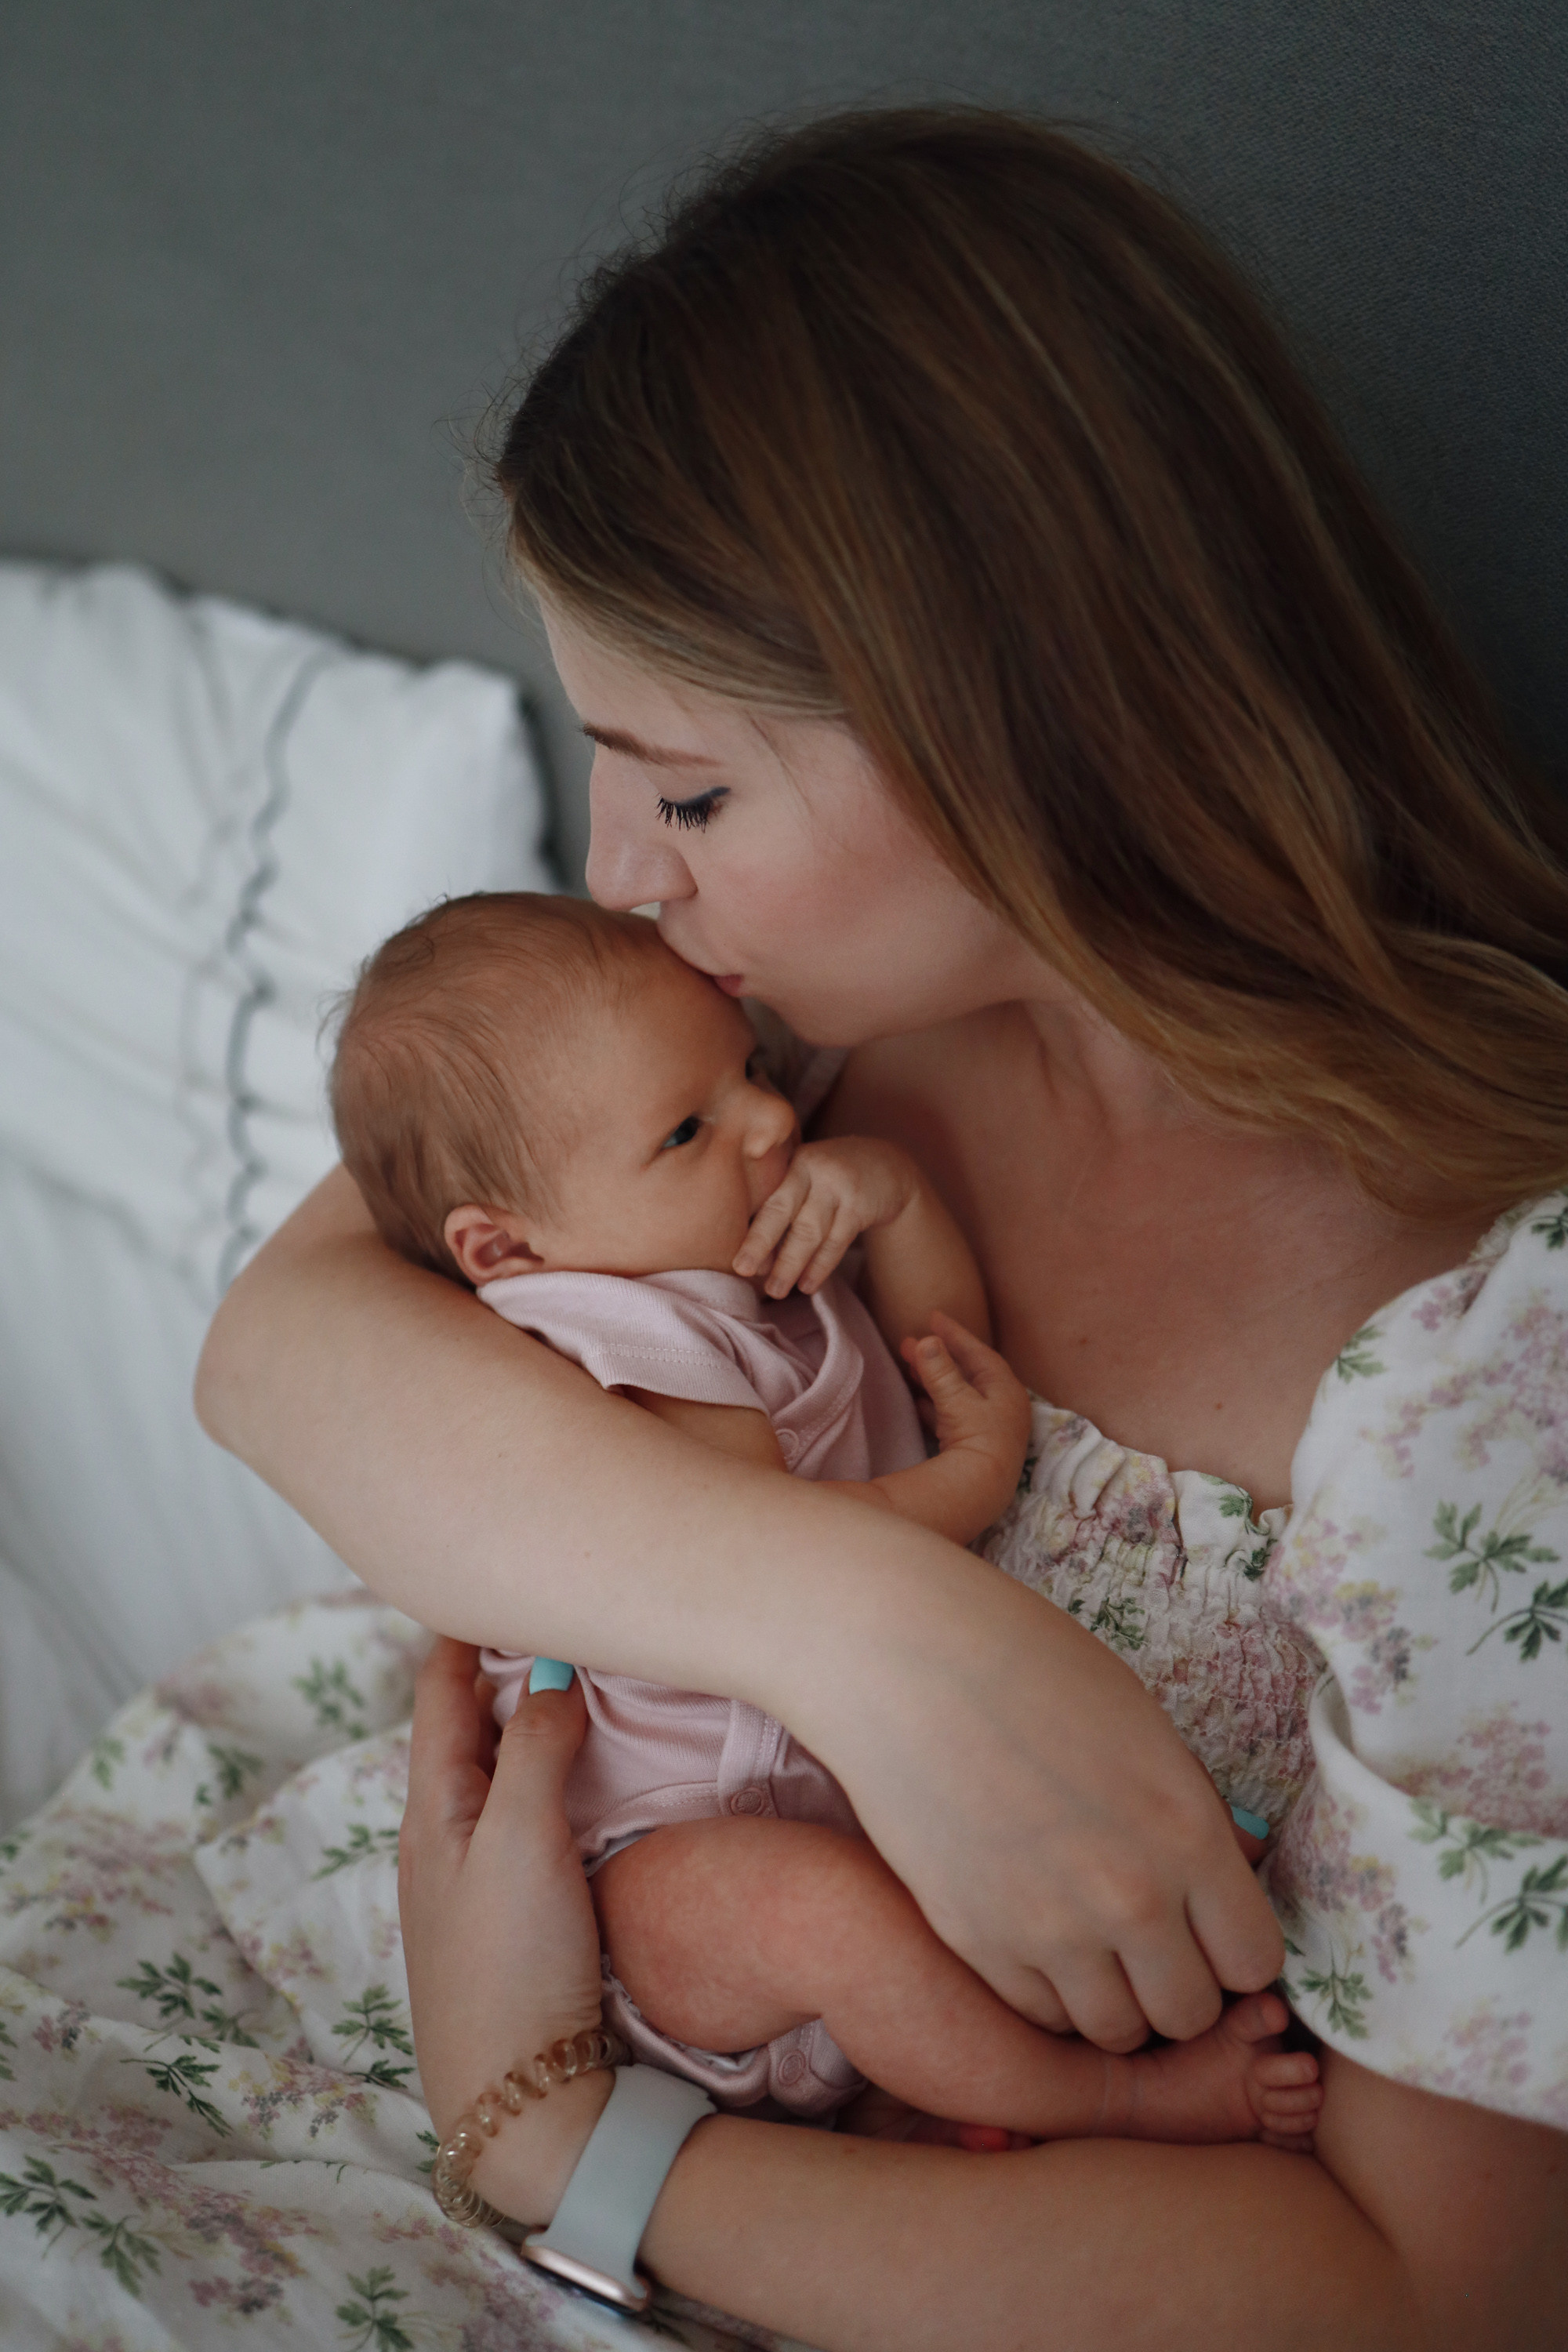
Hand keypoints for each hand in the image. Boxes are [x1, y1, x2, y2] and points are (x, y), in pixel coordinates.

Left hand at [399, 1641, 610, 2223]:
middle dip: (500, 1663)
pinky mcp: (512, 1913)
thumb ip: (535, 1749)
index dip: (465, 1627)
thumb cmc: (510, 1963)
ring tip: (574, 1668)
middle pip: (466, 1724)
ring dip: (525, 1717)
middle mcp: (443, 1833)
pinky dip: (545, 1768)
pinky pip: (523, 1810)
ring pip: (496, 1768)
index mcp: (431, 1806)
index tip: (502, 1570)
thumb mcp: (520, 1840)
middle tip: (552, 1606)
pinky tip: (581, 1769)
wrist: (520, 2103)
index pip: (441, 1689)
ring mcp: (475, 1877)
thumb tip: (552, 1671)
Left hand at [733, 1136, 918, 1298]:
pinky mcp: (861, 1204)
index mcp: (791, 1161)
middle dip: (760, 1243)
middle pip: (782, 1210)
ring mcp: (839, 1185)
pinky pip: (836, 1241)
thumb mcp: (807, 1174)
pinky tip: (807, 1285)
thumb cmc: (833, 1178)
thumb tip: (754, 1256)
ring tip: (775, 1291)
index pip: (766, 1198)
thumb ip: (783, 1201)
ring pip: (810, 1231)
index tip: (735, 1259)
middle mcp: (813, 1168)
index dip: (750, 1230)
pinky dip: (820, 1266)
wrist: (889, 1166)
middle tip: (742, 1270)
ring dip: (790, 1264)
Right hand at [779, 1543, 1286, 2052]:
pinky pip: (1041, 2015)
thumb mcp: (1144, 1726)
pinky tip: (1039, 1936)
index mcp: (1185, 1832)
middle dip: (1182, 1985)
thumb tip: (1242, 1871)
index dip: (1237, 1949)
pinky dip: (1050, 1992)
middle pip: (1190, 2015)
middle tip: (1155, 1943)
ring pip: (1115, 2032)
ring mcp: (1048, 1930)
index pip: (1254, 1961)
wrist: (905, 1661)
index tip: (1213, 1929)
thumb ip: (1197, 1814)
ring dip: (1116, 1999)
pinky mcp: (977, 1942)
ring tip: (1095, 1945)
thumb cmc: (1032, 1668)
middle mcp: (1129, 1897)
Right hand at [901, 1312, 1031, 1490]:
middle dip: (937, 1356)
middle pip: (966, 1371)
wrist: (983, 1489)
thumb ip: (939, 1370)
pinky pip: (950, 1414)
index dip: (955, 1334)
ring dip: (933, 1378)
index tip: (933, 1317)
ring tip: (907, 1364)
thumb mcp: (957, 1399)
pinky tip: (916, 1399)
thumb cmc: (978, 1438)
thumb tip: (926, 1341)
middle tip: (909, 1341)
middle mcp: (1000, 1405)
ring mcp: (987, 1425)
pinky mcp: (973, 1444)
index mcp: (1005, 1388)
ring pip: (957, 1392)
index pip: (978, 1352)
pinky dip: (934, 1403)